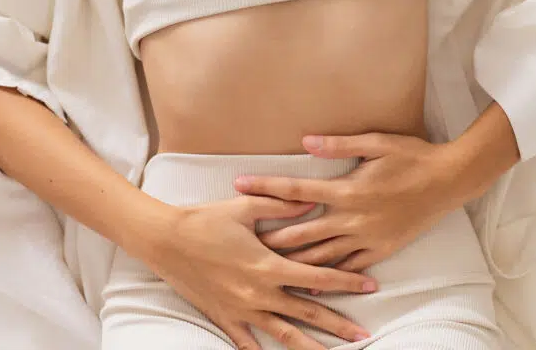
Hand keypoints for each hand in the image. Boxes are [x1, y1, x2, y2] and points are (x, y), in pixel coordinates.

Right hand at [129, 195, 375, 349]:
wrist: (164, 241)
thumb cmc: (205, 220)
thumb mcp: (245, 207)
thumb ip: (282, 206)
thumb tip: (314, 201)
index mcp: (268, 264)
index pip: (318, 276)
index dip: (347, 281)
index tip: (371, 286)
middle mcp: (259, 292)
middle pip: (308, 312)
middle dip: (338, 324)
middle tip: (364, 334)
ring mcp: (241, 309)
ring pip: (283, 334)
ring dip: (311, 346)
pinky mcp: (223, 317)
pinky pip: (247, 342)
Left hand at [234, 133, 470, 273]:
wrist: (449, 181)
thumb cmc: (412, 157)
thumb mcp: (377, 143)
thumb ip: (339, 145)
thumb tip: (305, 141)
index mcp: (347, 190)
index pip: (295, 190)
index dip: (265, 187)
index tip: (239, 185)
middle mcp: (352, 218)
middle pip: (300, 232)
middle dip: (269, 237)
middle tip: (241, 242)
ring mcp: (366, 238)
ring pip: (321, 257)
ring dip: (292, 263)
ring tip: (265, 268)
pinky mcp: (381, 250)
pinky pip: (349, 267)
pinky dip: (329, 277)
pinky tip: (312, 284)